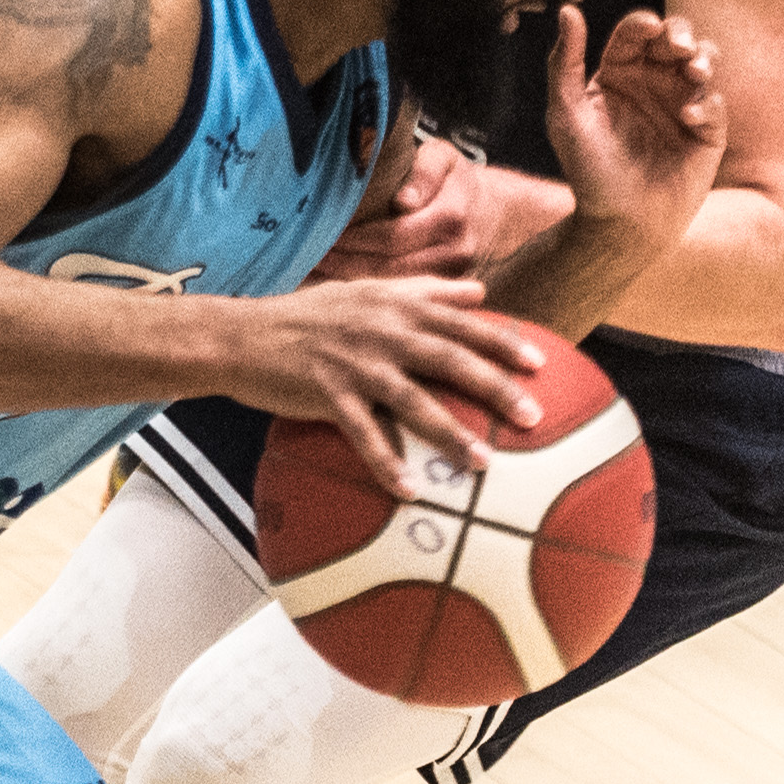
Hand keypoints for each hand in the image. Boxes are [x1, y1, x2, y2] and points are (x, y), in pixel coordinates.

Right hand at [220, 275, 551, 492]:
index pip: (460, 323)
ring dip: (451, 432)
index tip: (539, 362)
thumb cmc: (311, 316)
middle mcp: (382, 333)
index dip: (501, 342)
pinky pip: (364, 435)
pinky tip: (409, 492)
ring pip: (413, 401)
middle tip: (531, 415)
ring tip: (484, 462)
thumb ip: (427, 291)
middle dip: (494, 387)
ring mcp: (355, 365)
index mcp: (396, 307)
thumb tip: (479, 292)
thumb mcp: (369, 292)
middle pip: (449, 360)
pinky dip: (386, 464)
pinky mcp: (328, 395)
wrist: (244, 335)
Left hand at [317, 132, 481, 282]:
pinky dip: (369, 289)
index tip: (323, 232)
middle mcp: (454, 252)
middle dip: (345, 262)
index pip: (393, 235)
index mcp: (450, 216)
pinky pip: (402, 294)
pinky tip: (339, 281)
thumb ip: (424, 171)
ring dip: (351, 280)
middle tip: (309, 255)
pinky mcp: (445, 292)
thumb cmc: (457, 179)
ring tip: (315, 269)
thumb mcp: (444, 157)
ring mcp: (451, 277)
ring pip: (392, 286)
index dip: (355, 238)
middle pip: (388, 267)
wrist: (495, 212)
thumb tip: (404, 201)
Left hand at [541, 5, 727, 247]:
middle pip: (676, 38)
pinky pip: (716, 104)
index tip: (648, 29)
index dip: (644, 25)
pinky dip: (706, 104)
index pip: (636, 35)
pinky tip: (688, 116)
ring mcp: (682, 104)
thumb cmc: (588, 171)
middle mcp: (653, 84)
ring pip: (704, 61)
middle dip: (681, 34)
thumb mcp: (566, 114)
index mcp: (620, 74)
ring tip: (693, 71)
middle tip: (678, 46)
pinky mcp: (706, 131)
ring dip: (703, 58)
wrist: (620, 223)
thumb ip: (564, 62)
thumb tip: (568, 9)